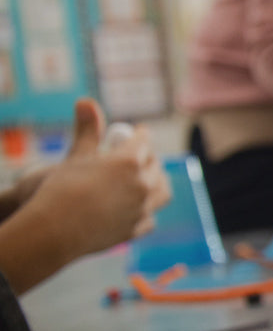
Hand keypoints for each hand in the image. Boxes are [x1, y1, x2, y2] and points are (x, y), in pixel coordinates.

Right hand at [29, 104, 170, 258]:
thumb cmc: (60, 189)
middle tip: (142, 155)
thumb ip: (88, 130)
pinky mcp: (137, 229)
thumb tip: (86, 100)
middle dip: (149, 157)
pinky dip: (146, 211)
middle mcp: (142, 184)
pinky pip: (150, 217)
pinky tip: (140, 209)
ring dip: (158, 183)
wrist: (52, 230)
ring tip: (149, 180)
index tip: (139, 132)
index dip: (140, 134)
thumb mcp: (76, 155)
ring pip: (162, 191)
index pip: (143, 141)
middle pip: (155, 165)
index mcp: (129, 161)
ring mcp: (143, 208)